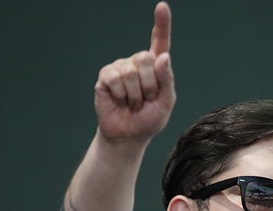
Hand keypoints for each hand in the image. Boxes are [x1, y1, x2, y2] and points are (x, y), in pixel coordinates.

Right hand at [93, 2, 174, 143]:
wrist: (129, 135)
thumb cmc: (149, 119)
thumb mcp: (166, 102)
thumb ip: (167, 79)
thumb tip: (163, 57)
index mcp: (156, 66)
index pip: (160, 41)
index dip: (161, 23)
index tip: (162, 6)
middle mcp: (137, 62)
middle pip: (145, 58)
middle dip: (149, 84)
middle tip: (146, 99)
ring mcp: (120, 67)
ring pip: (131, 71)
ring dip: (135, 94)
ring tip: (133, 103)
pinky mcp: (106, 76)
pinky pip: (115, 79)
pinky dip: (121, 95)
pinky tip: (120, 101)